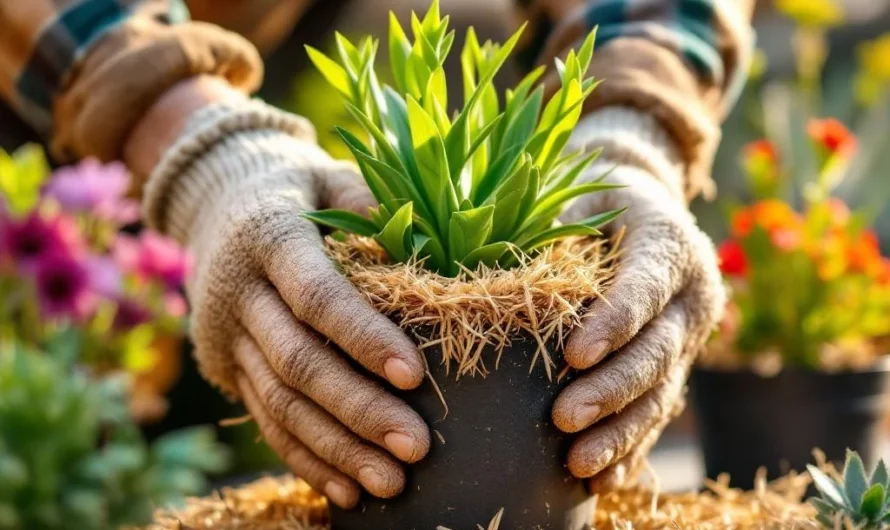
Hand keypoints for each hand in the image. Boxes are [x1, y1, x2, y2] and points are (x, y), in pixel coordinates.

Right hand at [144, 100, 430, 507]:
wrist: (215, 195)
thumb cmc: (297, 185)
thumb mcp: (331, 176)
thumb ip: (371, 206)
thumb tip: (426, 251)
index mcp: (269, 237)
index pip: (317, 296)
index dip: (363, 337)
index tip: (415, 375)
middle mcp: (240, 293)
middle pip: (298, 362)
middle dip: (358, 410)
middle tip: (416, 447)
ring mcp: (227, 336)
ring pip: (279, 402)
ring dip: (336, 448)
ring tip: (390, 484)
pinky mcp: (226, 366)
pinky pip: (265, 418)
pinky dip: (305, 458)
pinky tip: (345, 490)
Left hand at [552, 107, 725, 488]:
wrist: (640, 206)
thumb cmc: (594, 198)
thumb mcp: (578, 196)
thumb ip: (553, 226)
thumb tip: (495, 263)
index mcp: (670, 245)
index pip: (646, 288)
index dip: (615, 323)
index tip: (573, 355)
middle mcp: (692, 296)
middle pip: (657, 351)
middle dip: (612, 390)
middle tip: (564, 419)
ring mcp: (688, 338)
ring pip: (661, 393)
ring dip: (621, 432)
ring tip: (578, 464)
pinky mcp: (675, 367)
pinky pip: (657, 412)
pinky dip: (630, 447)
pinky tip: (600, 480)